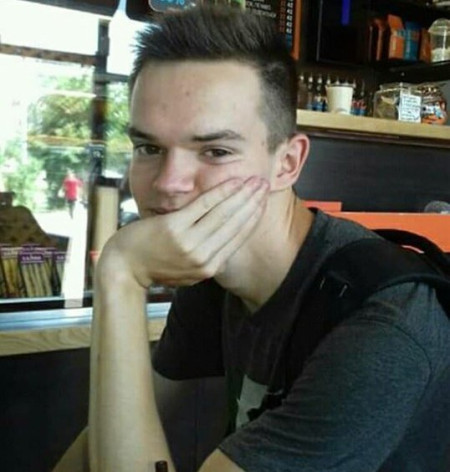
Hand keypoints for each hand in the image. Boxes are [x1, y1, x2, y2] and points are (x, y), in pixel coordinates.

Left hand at [97, 177, 269, 286]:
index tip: (263, 202)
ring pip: (224, 214)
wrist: (124, 268)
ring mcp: (189, 244)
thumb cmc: (154, 265)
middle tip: (265, 185)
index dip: (253, 218)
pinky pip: (204, 206)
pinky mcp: (175, 229)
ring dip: (243, 195)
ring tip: (256, 181)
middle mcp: (203, 258)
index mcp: (208, 268)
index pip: (238, 238)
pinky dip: (222, 192)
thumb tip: (225, 241)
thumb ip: (206, 256)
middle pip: (236, 225)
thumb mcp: (186, 270)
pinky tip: (234, 182)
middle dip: (253, 203)